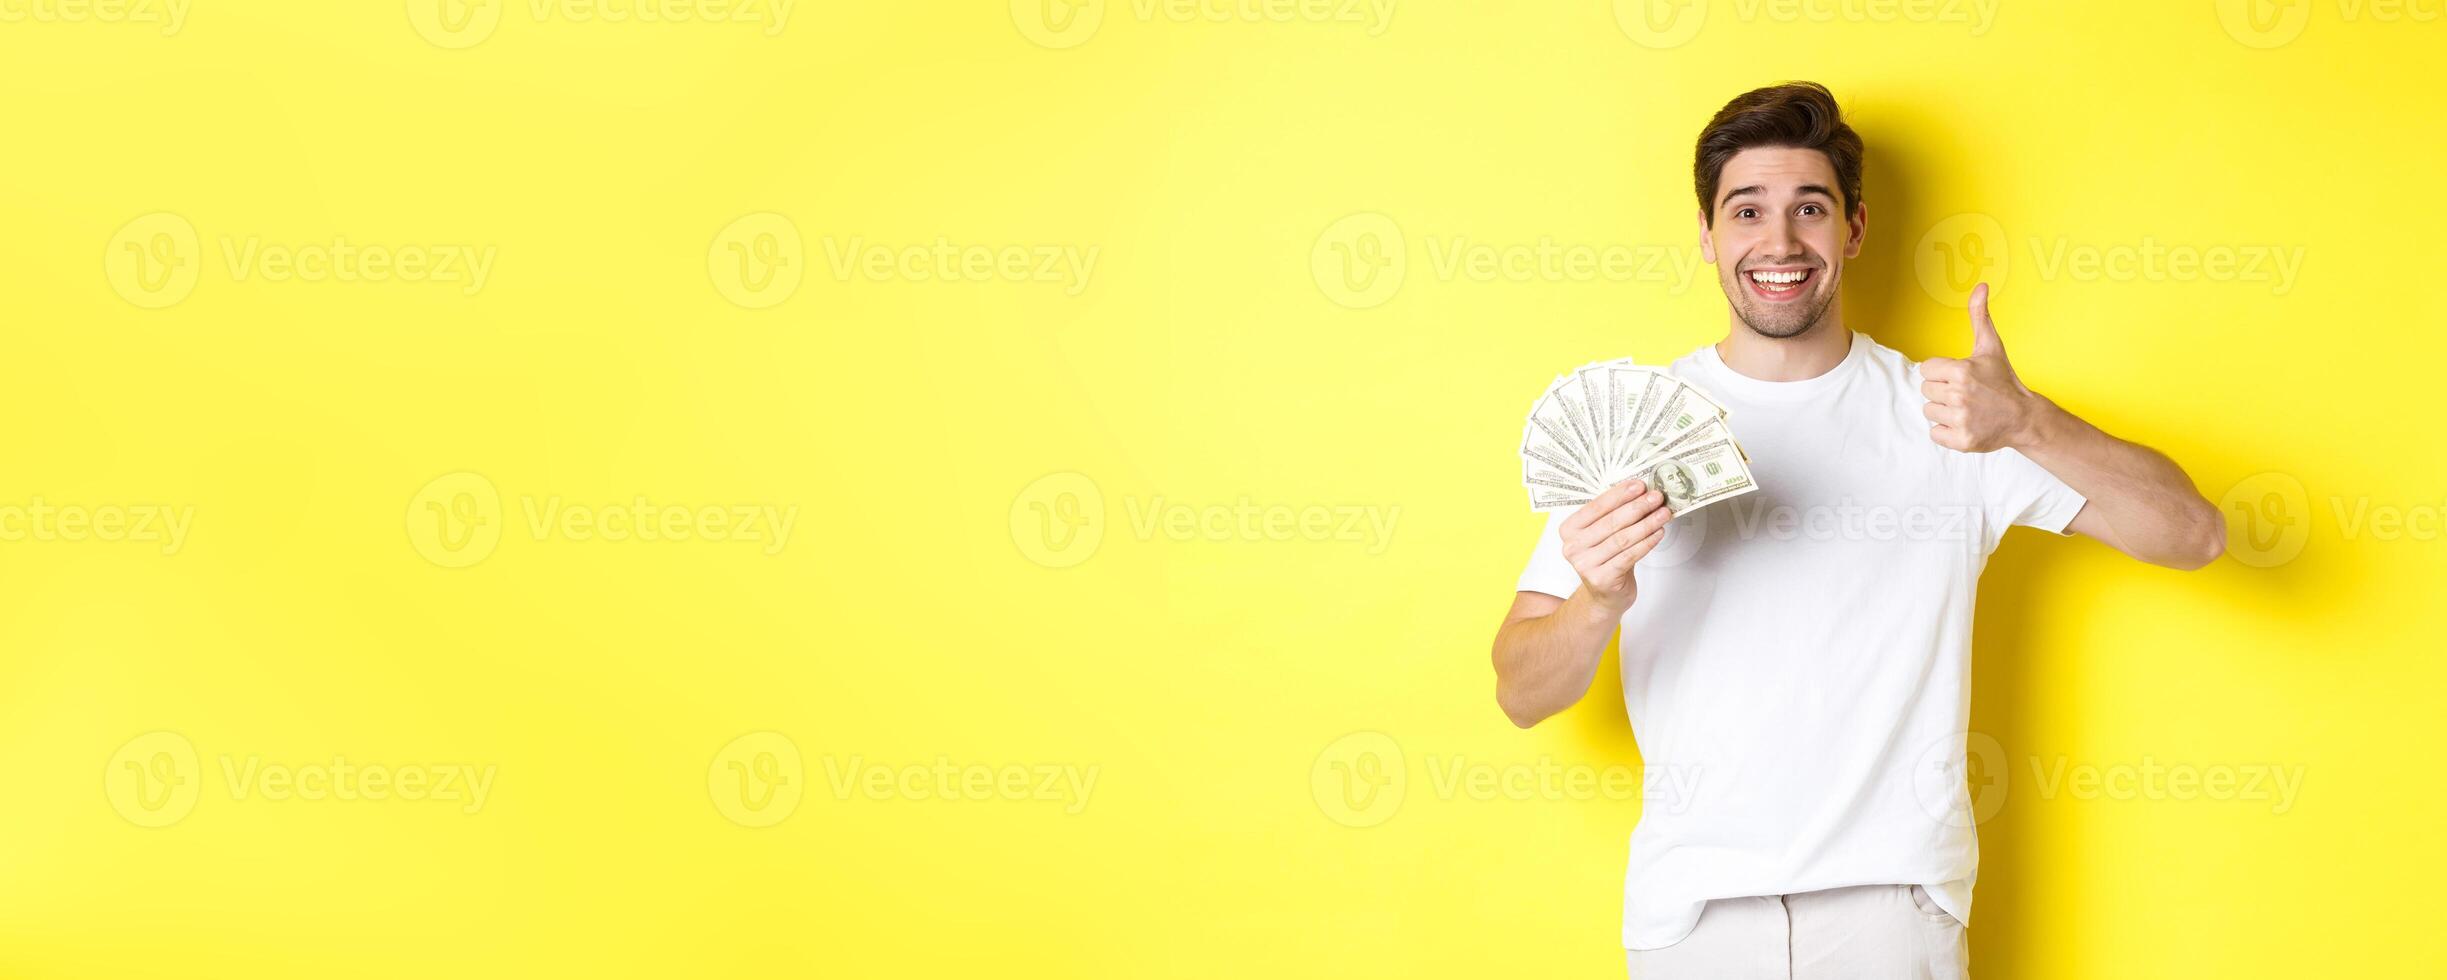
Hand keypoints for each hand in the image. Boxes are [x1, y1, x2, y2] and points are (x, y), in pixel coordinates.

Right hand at [1560, 479, 1670, 612]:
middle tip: (1656, 497)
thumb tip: (1641, 492)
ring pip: (1622, 538)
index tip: (1639, 485)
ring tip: (1663, 513)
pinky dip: (1647, 543)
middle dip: (1637, 507)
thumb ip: (1615, 515)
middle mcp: (1572, 547)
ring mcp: (1585, 564)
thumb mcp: (1604, 535)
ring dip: (1647, 524)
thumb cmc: (1607, 559)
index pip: (1596, 507)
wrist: (1605, 595)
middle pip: (1610, 522)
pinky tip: (1658, 533)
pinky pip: (1629, 556)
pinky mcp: (1601, 579)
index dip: (1619, 494)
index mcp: (1569, 530)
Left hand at [1921, 282, 2052, 452]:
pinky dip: (1946, 431)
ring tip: (1967, 408)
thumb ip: (1979, 316)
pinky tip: (1965, 423)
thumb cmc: (2003, 380)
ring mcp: (1961, 419)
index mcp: (1961, 370)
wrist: (2024, 417)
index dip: (1941, 372)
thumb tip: (1981, 285)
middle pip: (1926, 390)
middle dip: (1943, 391)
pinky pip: (1934, 433)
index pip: (1926, 370)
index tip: (1961, 377)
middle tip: (1966, 393)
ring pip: (1929, 411)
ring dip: (1944, 411)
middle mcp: (1959, 395)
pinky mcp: (1962, 440)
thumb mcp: (1991, 346)